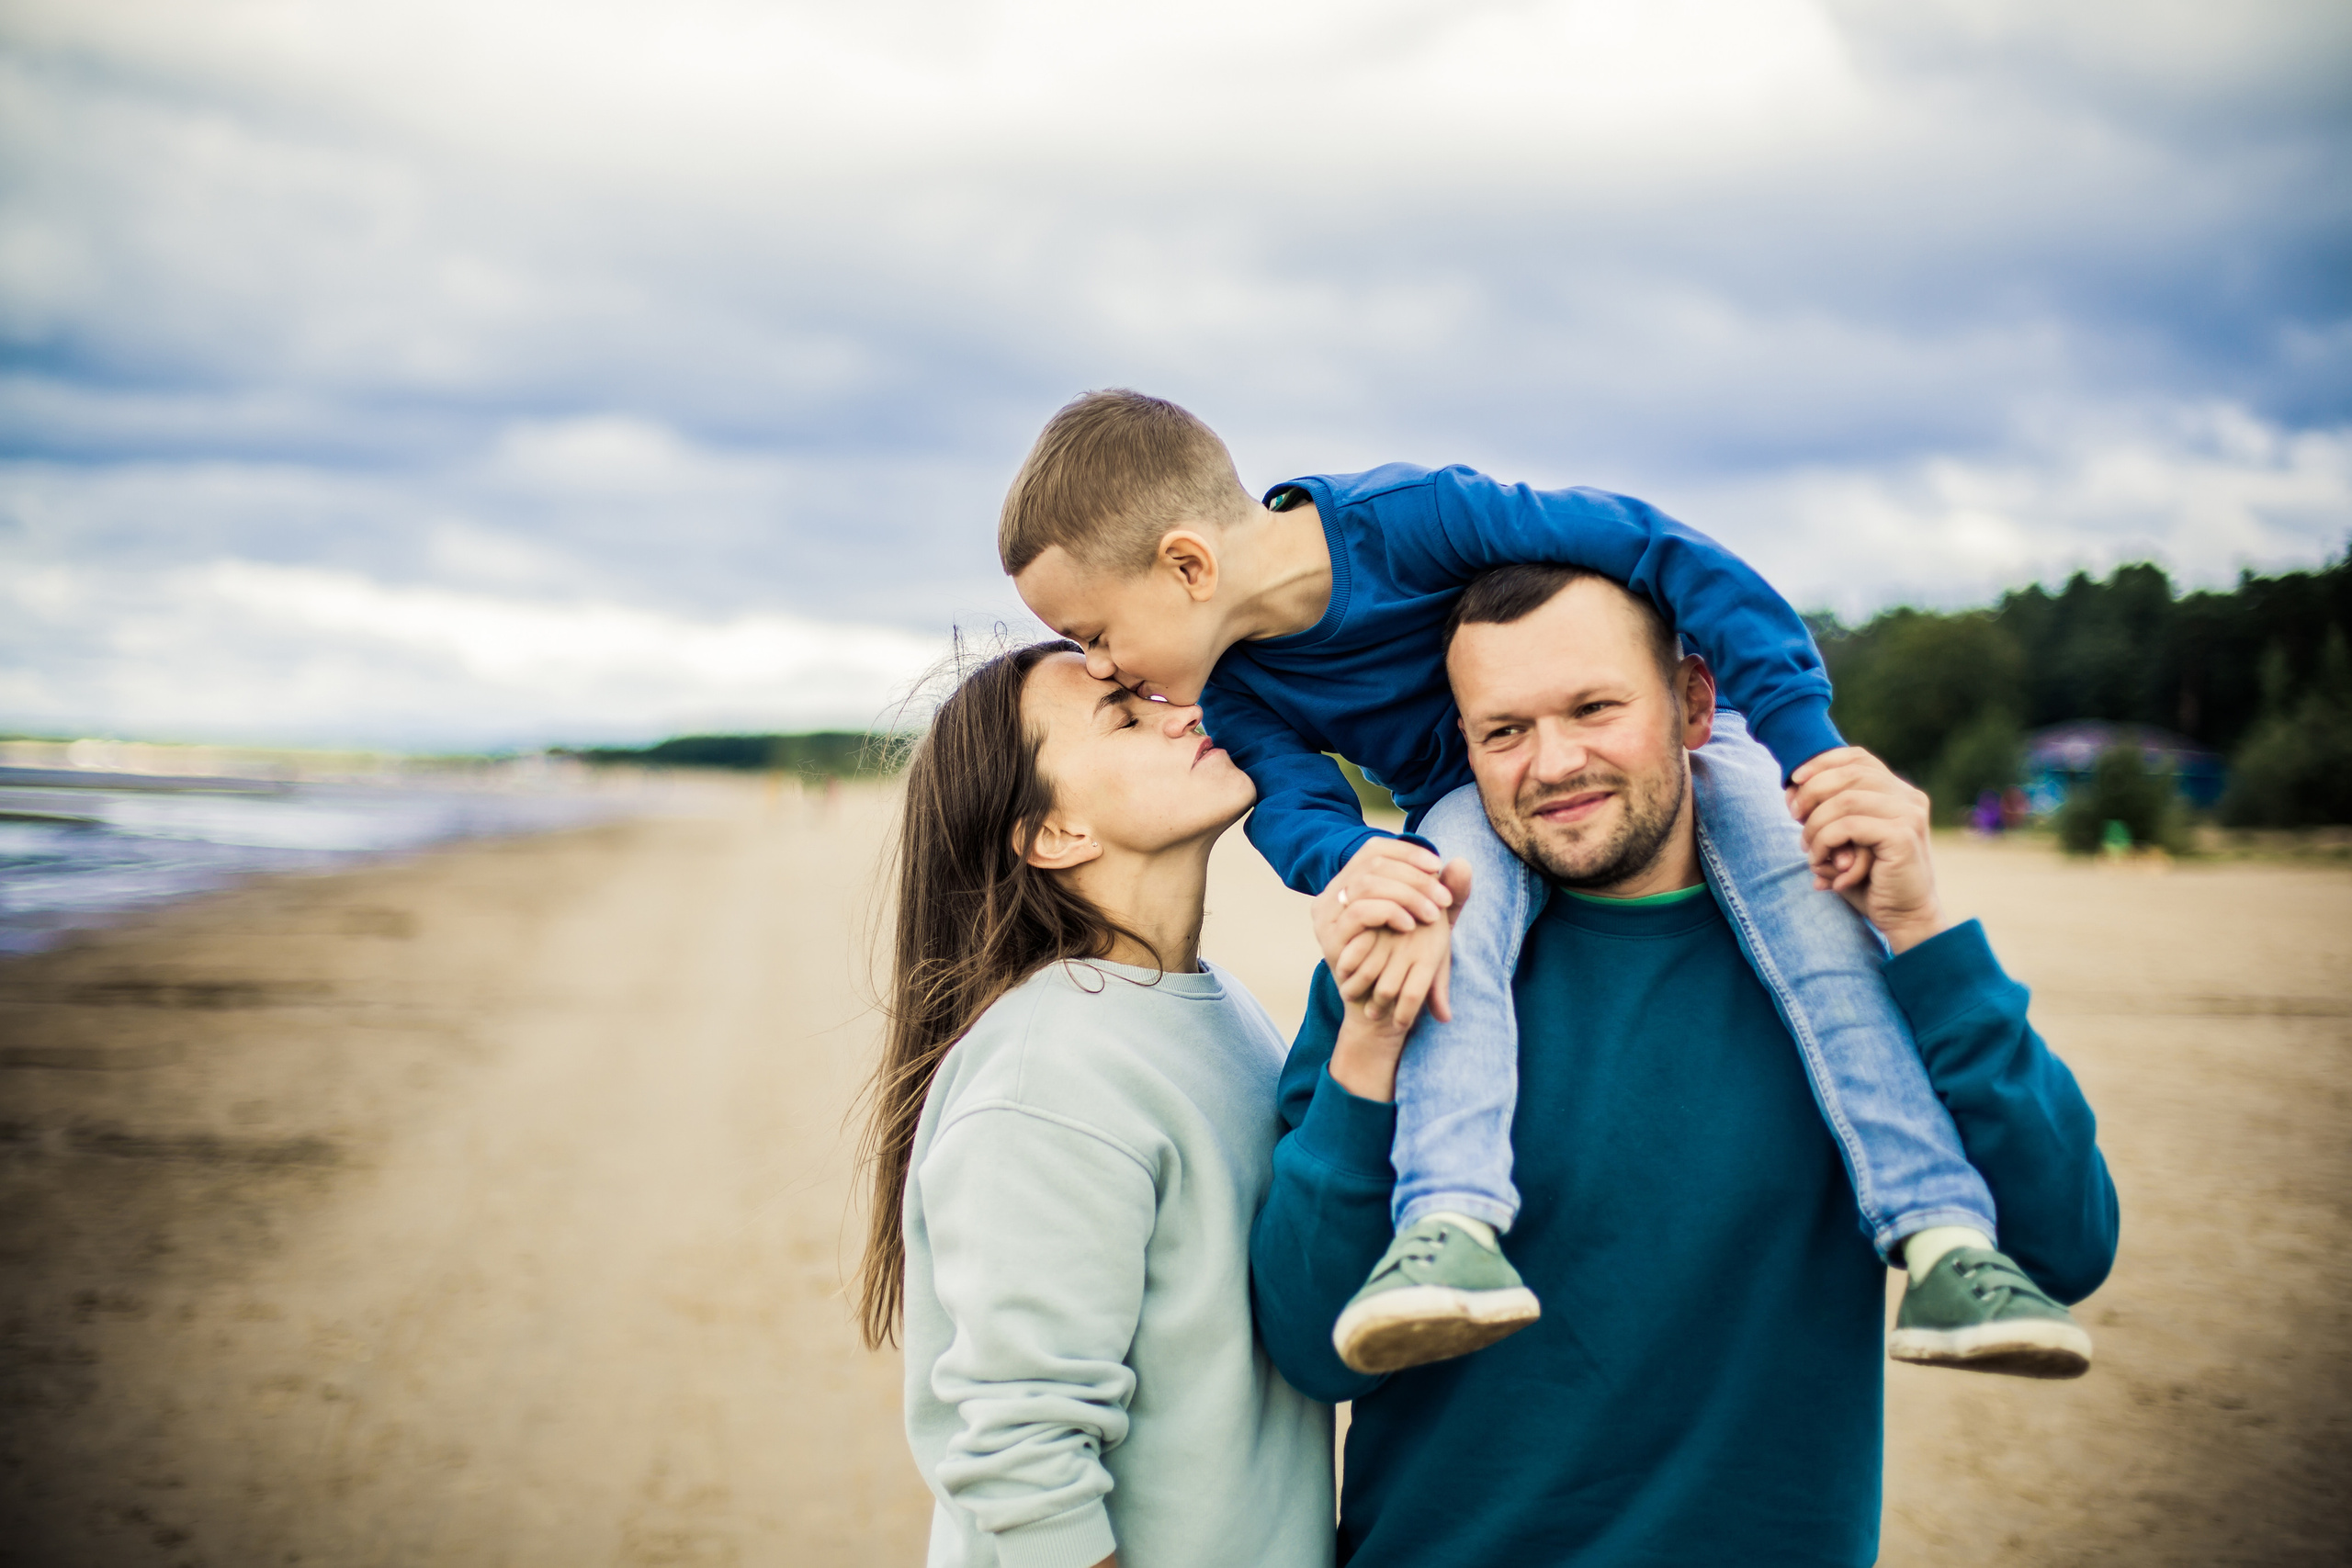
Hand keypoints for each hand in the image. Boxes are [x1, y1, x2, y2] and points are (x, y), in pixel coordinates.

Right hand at [1316, 857, 1470, 1027]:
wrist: (1384, 1008)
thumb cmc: (1408, 962)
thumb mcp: (1433, 925)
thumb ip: (1448, 893)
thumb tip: (1463, 862)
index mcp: (1353, 881)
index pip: (1375, 848)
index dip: (1407, 852)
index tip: (1437, 867)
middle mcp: (1335, 892)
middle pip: (1373, 863)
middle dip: (1414, 877)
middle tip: (1442, 899)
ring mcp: (1328, 914)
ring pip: (1366, 884)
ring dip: (1405, 895)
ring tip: (1431, 915)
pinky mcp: (1330, 938)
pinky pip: (1357, 913)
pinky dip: (1387, 913)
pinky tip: (1409, 926)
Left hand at [1784, 747, 1947, 953]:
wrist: (1905, 917)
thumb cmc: (1871, 880)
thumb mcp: (1845, 840)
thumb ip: (1827, 813)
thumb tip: (1791, 790)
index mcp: (1899, 792)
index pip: (1858, 758)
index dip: (1822, 763)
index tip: (1793, 781)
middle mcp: (1909, 798)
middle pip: (1849, 773)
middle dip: (1812, 792)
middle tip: (1794, 817)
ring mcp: (1909, 815)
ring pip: (1844, 800)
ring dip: (1815, 824)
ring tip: (1808, 849)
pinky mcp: (1902, 836)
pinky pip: (1848, 826)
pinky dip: (1824, 841)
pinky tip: (1820, 861)